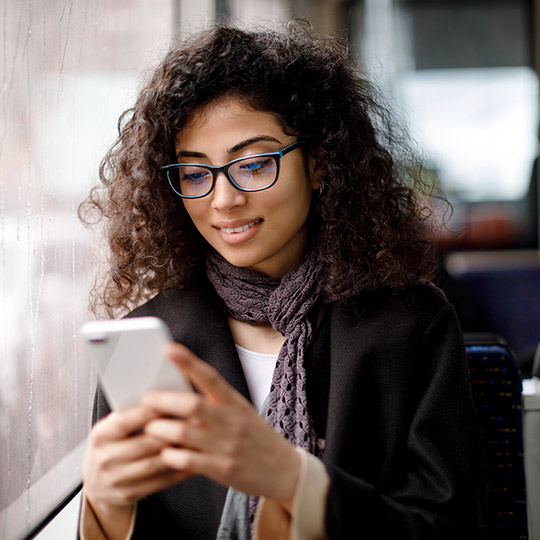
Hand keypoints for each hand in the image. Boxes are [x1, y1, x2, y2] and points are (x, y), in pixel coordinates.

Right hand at [83, 405, 189, 522]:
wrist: (97, 483)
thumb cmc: (110, 446)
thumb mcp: (111, 428)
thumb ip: (130, 415)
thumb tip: (161, 397)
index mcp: (100, 436)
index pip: (125, 421)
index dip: (149, 412)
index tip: (171, 401)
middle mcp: (105, 458)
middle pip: (145, 443)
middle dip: (173, 430)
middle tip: (195, 420)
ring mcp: (116, 479)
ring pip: (155, 463)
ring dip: (180, 451)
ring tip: (199, 438)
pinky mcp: (129, 494)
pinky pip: (161, 481)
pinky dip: (180, 470)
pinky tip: (194, 459)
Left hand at [142, 342, 300, 510]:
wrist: (284, 469)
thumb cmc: (256, 438)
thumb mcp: (241, 412)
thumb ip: (215, 403)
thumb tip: (180, 392)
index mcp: (235, 402)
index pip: (210, 377)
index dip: (188, 362)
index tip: (169, 349)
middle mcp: (231, 421)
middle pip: (192, 404)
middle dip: (164, 400)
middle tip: (146, 399)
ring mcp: (226, 445)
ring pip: (184, 432)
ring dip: (160, 429)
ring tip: (149, 427)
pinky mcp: (222, 469)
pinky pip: (188, 461)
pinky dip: (171, 455)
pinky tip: (165, 453)